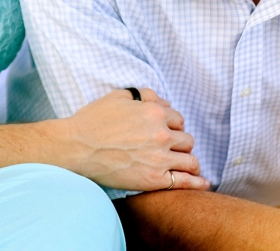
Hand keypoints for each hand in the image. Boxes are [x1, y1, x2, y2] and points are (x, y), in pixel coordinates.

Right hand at [57, 88, 210, 191]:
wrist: (76, 148)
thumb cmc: (93, 120)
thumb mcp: (118, 97)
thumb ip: (144, 95)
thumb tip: (163, 101)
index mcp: (154, 112)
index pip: (178, 119)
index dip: (173, 126)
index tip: (166, 133)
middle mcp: (161, 134)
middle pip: (187, 139)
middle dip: (180, 143)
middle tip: (171, 150)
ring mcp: (159, 158)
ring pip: (190, 160)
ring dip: (188, 162)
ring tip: (186, 166)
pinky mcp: (153, 179)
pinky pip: (184, 181)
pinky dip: (196, 183)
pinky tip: (203, 184)